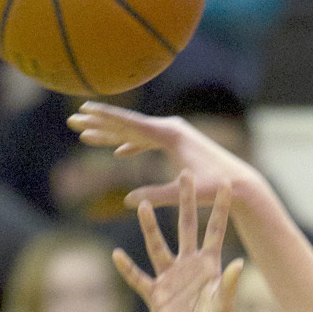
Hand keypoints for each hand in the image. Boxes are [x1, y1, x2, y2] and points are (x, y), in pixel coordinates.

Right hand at [67, 103, 262, 210]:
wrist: (240, 182)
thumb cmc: (216, 188)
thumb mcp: (185, 193)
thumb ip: (156, 195)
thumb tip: (128, 201)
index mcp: (169, 135)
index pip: (130, 125)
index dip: (104, 119)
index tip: (83, 110)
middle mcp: (170, 128)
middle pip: (127, 124)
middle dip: (98, 123)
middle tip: (72, 119)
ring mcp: (174, 134)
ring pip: (135, 133)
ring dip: (110, 135)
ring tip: (85, 134)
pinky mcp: (177, 144)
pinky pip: (147, 142)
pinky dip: (131, 146)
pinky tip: (118, 152)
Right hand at [112, 170, 240, 311]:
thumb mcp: (224, 307)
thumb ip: (230, 285)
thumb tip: (241, 263)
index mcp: (210, 266)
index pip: (216, 231)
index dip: (220, 208)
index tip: (226, 182)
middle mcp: (188, 266)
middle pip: (186, 227)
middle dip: (185, 201)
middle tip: (183, 172)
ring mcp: (170, 278)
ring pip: (158, 246)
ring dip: (150, 228)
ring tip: (142, 206)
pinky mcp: (155, 294)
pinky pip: (138, 278)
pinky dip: (128, 269)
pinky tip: (116, 255)